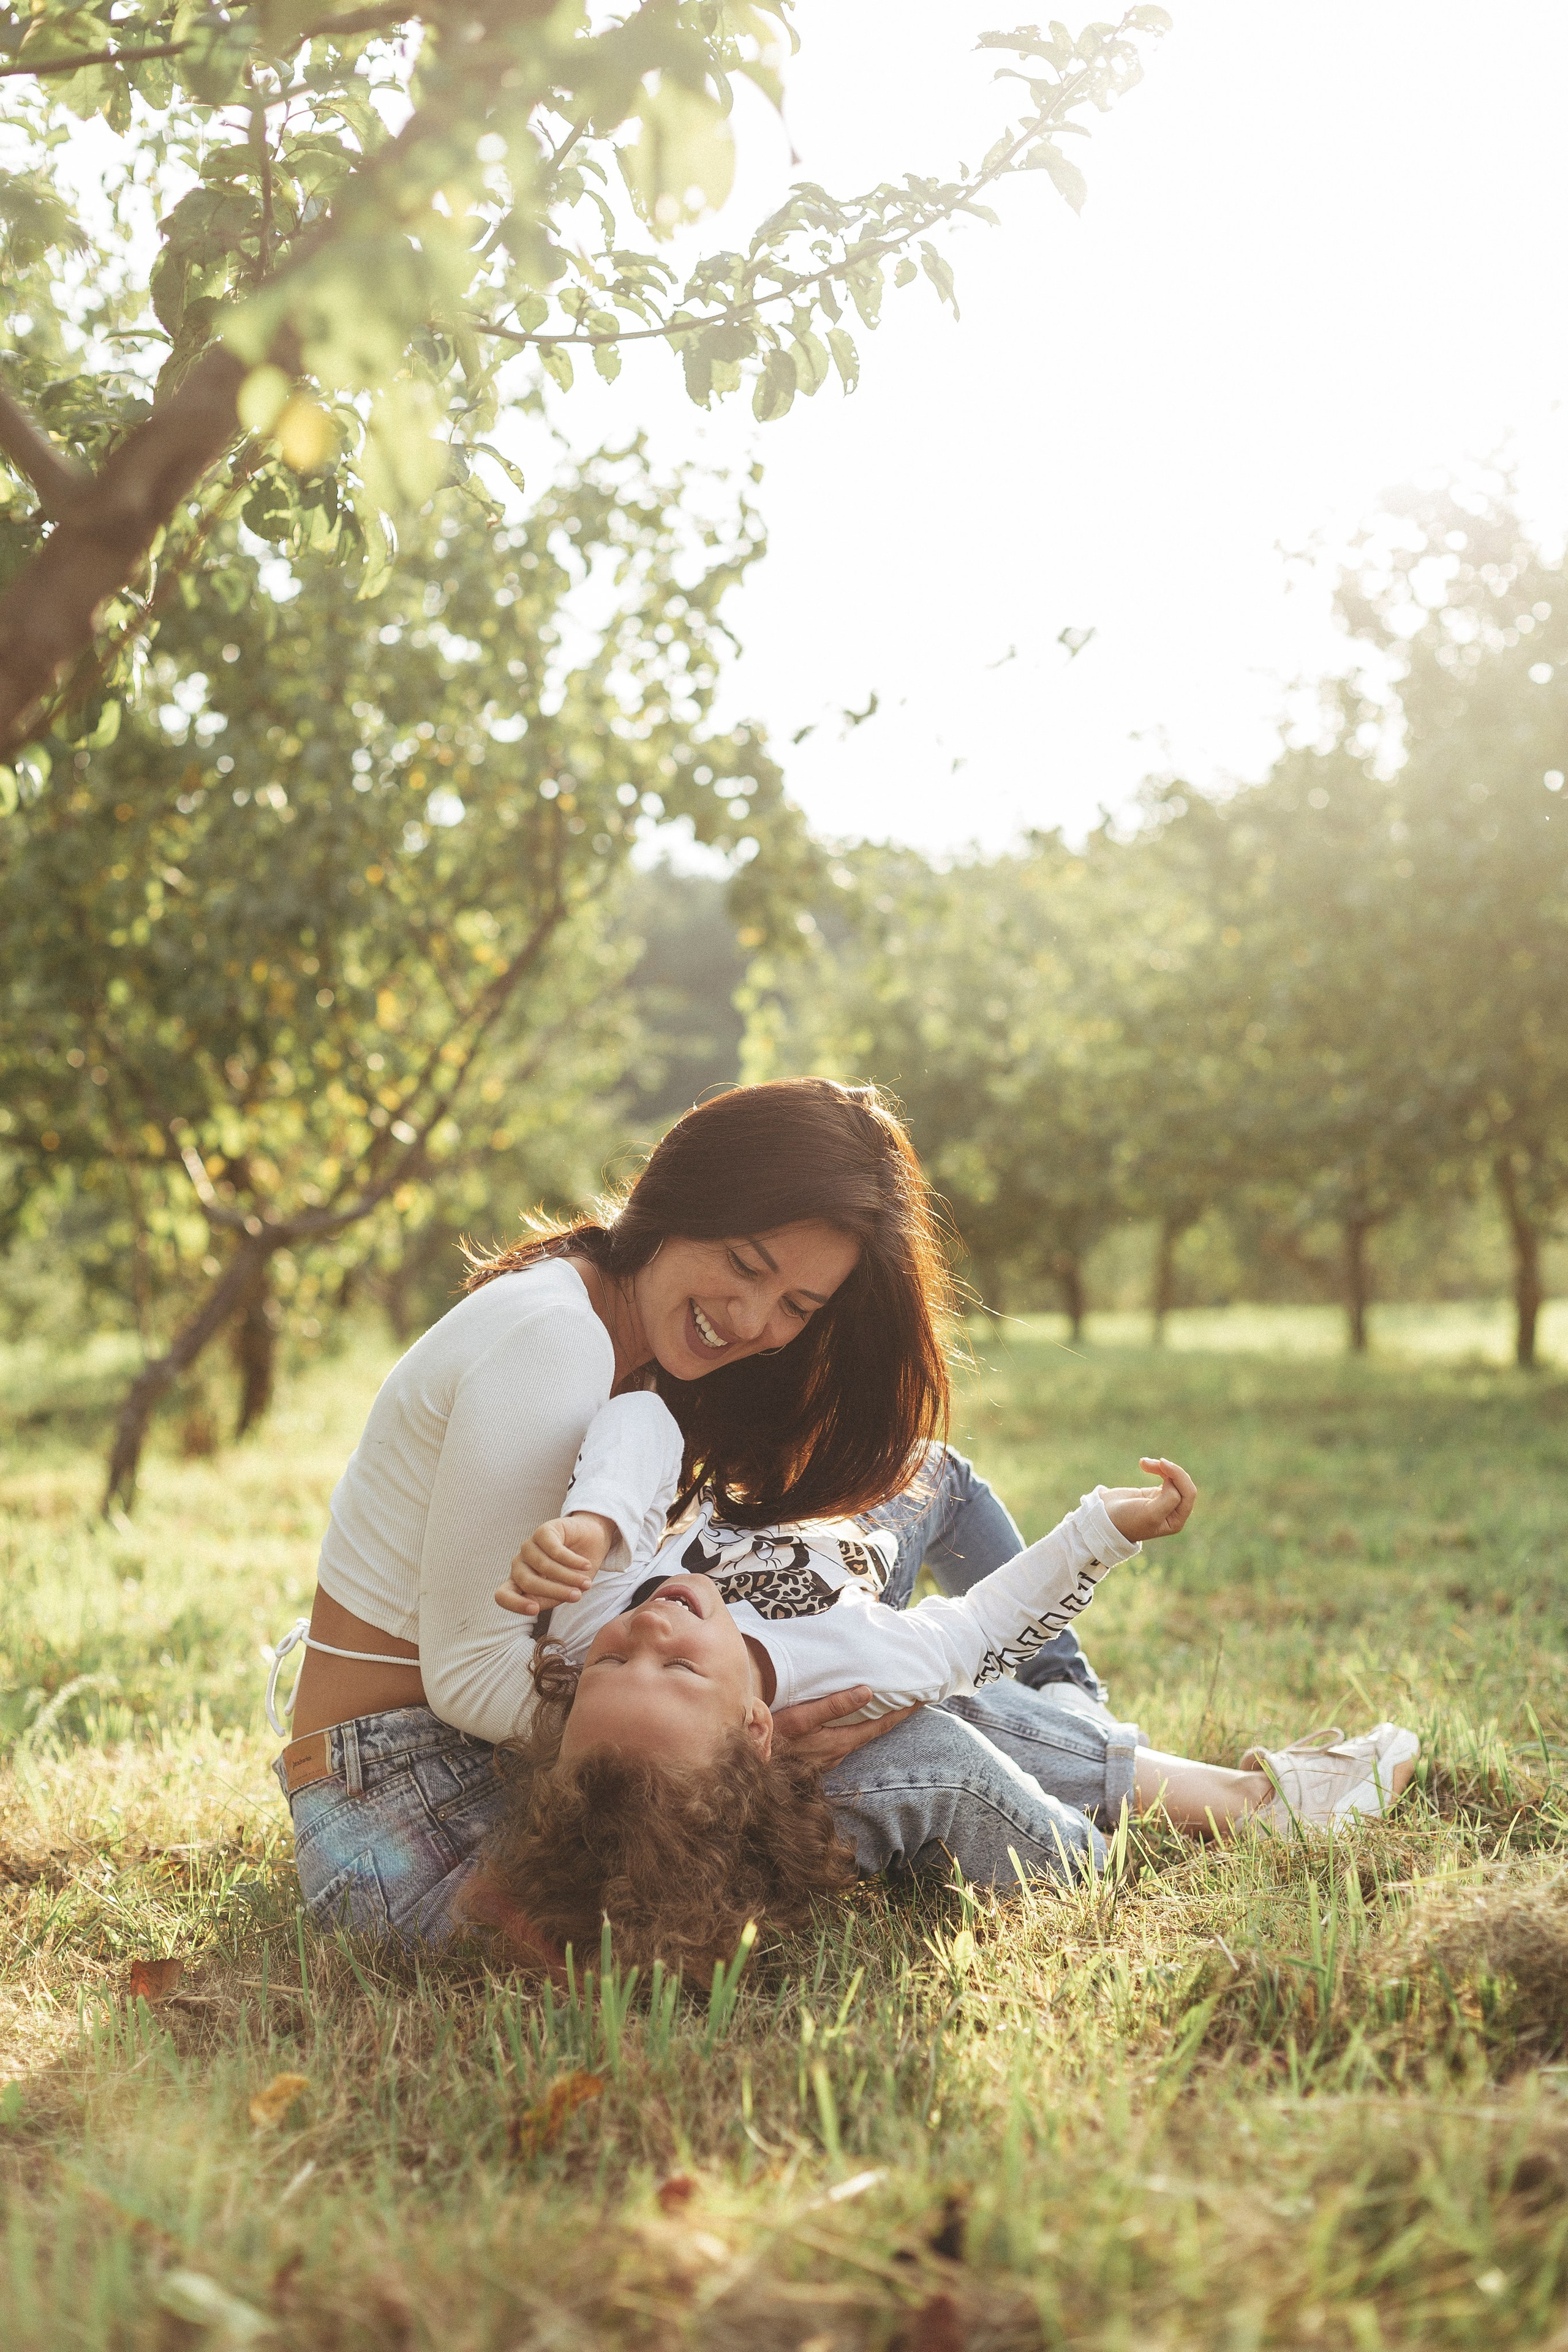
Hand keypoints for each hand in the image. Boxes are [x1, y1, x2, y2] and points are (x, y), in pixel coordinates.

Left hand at [494, 1512, 614, 1616]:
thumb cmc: (574, 1572)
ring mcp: (529, 1547)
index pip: (503, 1595)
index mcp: (519, 1583)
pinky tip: (585, 1565)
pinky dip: (572, 1561)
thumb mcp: (562, 1591)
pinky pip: (554, 1550)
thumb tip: (539, 1605)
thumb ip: (550, 1598)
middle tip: (578, 1596)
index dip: (515, 1604)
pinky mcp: (543, 1531)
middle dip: (555, 1591)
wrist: (592, 1542)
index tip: (535, 1610)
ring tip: (587, 1584)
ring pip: (543, 1566)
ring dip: (568, 1577)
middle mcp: (519, 1564)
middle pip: (527, 1581)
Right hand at [771, 1686, 920, 1767]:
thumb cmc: (774, 1738)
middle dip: (894, 1717)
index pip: (879, 1726)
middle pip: (873, 1733)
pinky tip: (853, 1722)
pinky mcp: (816, 1759)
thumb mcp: (803, 1718)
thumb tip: (867, 1691)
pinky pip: (844, 1741)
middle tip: (913, 1701)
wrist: (749, 1764)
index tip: (922, 1701)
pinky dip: (856, 1729)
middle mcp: (838, 1753)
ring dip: (875, 1723)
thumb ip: (834, 1705)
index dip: (902, 1714)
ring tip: (888, 1707)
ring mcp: (827, 1758)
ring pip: (858, 1738)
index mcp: (839, 1742)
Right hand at [1101, 1458, 1196, 1543]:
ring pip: (1174, 1478)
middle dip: (1172, 1470)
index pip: (1188, 1494)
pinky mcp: (1156, 1492)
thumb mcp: (1149, 1514)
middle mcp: (1174, 1512)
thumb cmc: (1127, 1520)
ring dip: (1162, 1467)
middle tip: (1157, 1461)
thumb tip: (1173, 1482)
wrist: (1105, 1518)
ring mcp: (1165, 1501)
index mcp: (1176, 1520)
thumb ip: (1168, 1500)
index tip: (1162, 1464)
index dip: (1179, 1476)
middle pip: (1183, 1484)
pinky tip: (1143, 1464)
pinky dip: (1156, 1467)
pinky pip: (1165, 1475)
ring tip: (1144, 1462)